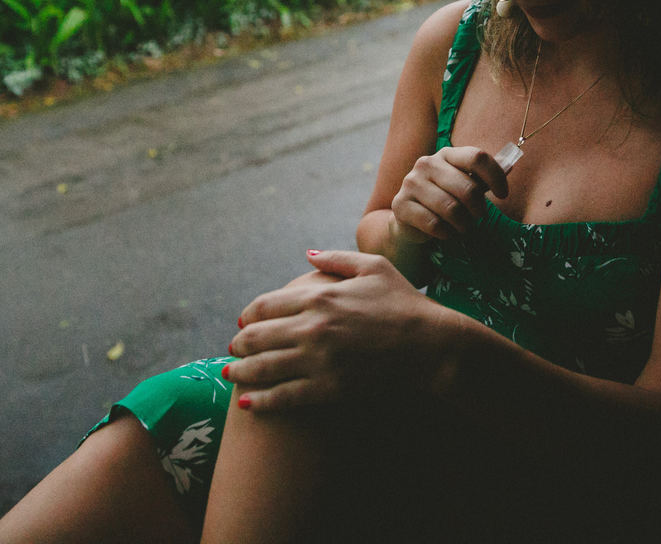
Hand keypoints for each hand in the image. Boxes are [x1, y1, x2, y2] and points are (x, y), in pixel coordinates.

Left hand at [223, 250, 453, 411]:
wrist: (431, 345)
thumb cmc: (405, 302)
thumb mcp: (373, 267)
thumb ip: (335, 259)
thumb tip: (306, 255)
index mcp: (319, 295)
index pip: (265, 305)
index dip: (248, 314)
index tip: (243, 321)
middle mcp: (312, 327)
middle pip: (256, 336)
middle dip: (239, 344)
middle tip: (232, 349)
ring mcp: (319, 359)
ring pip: (263, 367)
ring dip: (240, 372)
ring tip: (229, 376)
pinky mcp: (329, 388)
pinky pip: (285, 396)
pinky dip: (261, 401)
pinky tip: (248, 404)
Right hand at [390, 146, 507, 241]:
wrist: (410, 219)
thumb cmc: (444, 199)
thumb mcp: (465, 185)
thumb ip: (484, 177)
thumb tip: (511, 164)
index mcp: (446, 154)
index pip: (477, 157)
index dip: (496, 177)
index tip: (503, 195)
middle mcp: (426, 163)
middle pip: (467, 188)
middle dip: (479, 209)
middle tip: (478, 217)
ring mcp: (411, 183)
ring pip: (451, 208)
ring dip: (463, 224)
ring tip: (464, 227)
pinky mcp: (401, 205)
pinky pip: (434, 224)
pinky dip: (446, 233)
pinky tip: (446, 233)